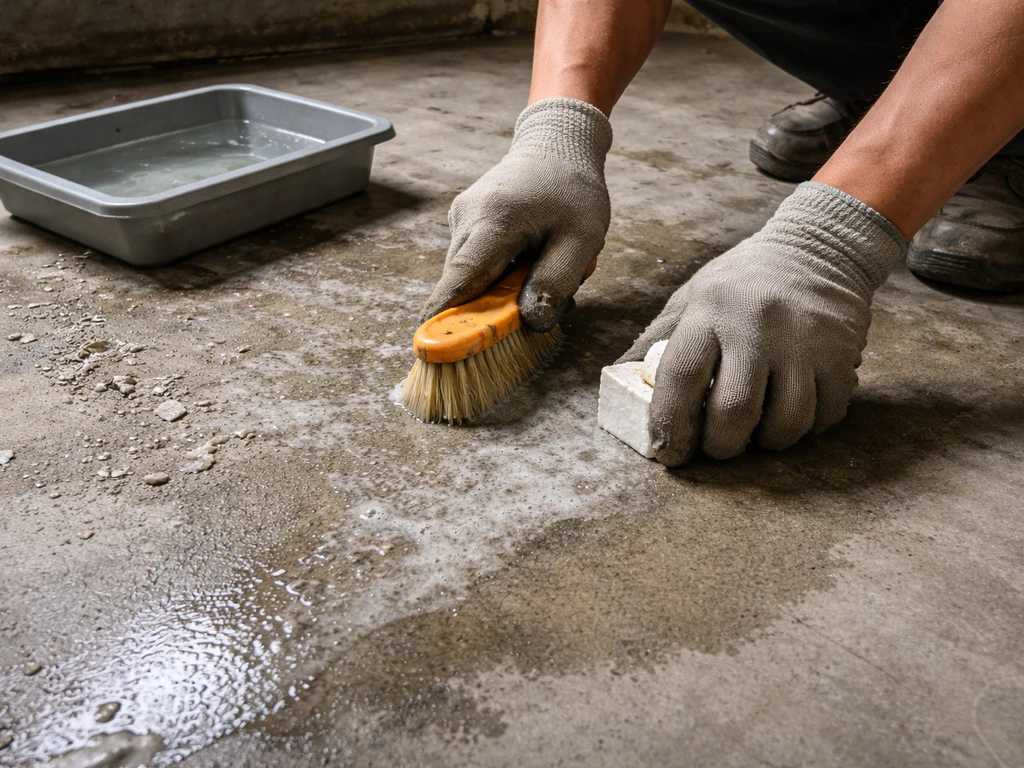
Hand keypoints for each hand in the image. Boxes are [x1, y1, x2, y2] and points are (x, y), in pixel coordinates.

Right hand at [422, 98, 612, 331]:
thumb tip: (529, 323)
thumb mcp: (582, 240)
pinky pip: (472, 264)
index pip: (461, 277)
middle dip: (489, 309)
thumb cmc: (574, 190)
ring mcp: (460, 219)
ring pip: (468, 276)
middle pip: (462, 283)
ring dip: (498, 291)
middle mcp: (467, 217)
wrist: (557, 143)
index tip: (432, 348)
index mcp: (495, 218)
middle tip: (534, 307)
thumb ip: (556, 282)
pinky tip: (526, 261)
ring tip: (539, 270)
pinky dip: (496, 276)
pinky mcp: (463, 223)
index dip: (447, 317)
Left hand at [618, 182, 905, 466]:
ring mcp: (803, 342)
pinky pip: (826, 415)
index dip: (670, 425)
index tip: (668, 451)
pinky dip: (806, 429)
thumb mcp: (693, 295)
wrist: (819, 245)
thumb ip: (660, 337)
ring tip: (756, 433)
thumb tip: (620, 378)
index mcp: (709, 310)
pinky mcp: (841, 355)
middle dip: (720, 445)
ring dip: (767, 443)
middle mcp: (756, 326)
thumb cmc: (743, 280)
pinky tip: (791, 414)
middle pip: (733, 411)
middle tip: (716, 446)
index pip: (681, 378)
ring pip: (785, 423)